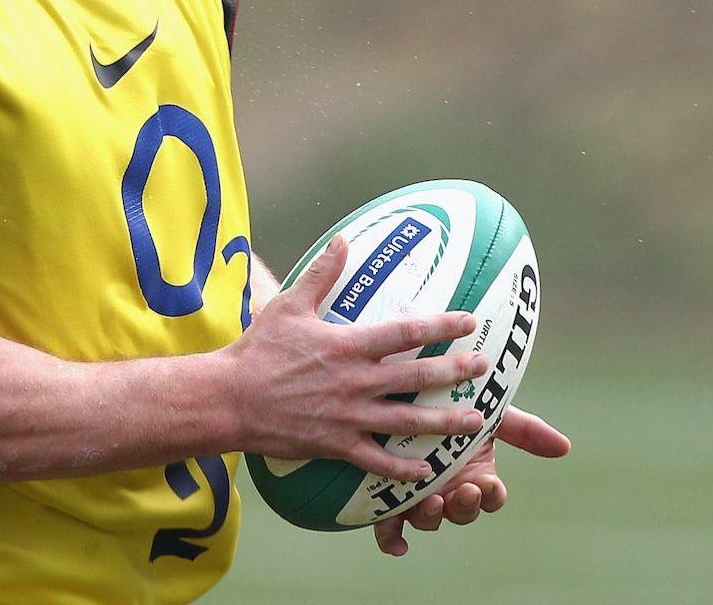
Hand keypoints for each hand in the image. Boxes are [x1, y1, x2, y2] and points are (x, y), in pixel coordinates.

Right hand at [223, 235, 491, 483]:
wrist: (229, 399)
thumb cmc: (258, 350)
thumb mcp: (290, 306)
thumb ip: (322, 274)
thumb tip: (343, 240)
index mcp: (347, 345)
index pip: (405, 331)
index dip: (441, 325)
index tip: (469, 320)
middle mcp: (354, 381)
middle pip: (416, 376)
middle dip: (455, 372)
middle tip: (483, 368)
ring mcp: (348, 416)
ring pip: (407, 420)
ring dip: (443, 422)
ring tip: (474, 420)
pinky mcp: (336, 445)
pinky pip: (377, 461)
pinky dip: (403, 468)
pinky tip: (427, 471)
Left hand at [372, 406, 570, 556]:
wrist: (403, 385)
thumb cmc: (448, 398)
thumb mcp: (489, 410)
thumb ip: (524, 430)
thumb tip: (565, 446)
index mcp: (476, 473)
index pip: (491, 496)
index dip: (491, 494)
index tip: (487, 482)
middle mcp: (450, 488)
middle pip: (462, 512)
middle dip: (465, 506)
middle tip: (463, 491)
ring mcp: (419, 493)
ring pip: (429, 518)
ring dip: (431, 516)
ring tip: (430, 500)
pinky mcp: (388, 493)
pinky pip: (390, 526)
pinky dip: (392, 538)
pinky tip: (397, 546)